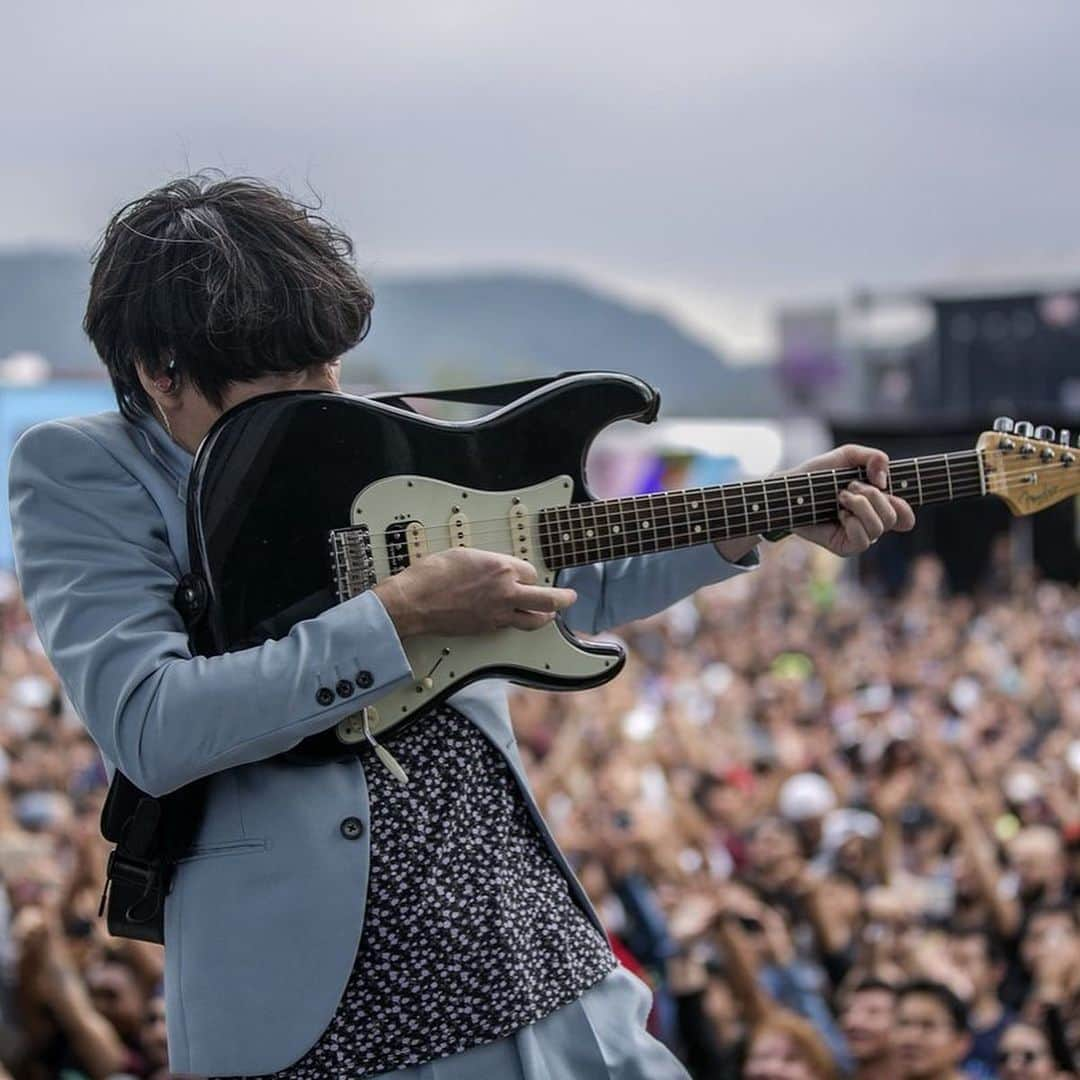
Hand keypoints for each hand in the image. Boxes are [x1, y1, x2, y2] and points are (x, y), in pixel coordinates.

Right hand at [373, 548, 576, 637]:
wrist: (413, 602)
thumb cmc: (432, 574)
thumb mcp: (464, 554)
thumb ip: (488, 562)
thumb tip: (497, 568)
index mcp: (501, 568)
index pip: (531, 572)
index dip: (530, 573)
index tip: (527, 573)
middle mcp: (505, 592)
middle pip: (547, 599)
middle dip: (563, 598)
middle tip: (570, 597)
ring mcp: (497, 614)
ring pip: (533, 621)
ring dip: (544, 617)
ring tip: (549, 614)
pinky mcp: (486, 629)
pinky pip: (510, 627)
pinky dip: (516, 623)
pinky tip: (514, 618)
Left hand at [787, 445, 914, 555]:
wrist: (791, 488)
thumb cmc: (818, 473)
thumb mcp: (848, 456)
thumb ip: (874, 458)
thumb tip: (884, 481)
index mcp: (876, 506)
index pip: (905, 518)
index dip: (903, 506)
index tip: (885, 489)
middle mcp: (870, 523)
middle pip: (894, 518)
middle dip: (874, 496)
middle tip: (849, 487)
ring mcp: (858, 536)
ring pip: (878, 528)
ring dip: (860, 506)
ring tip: (841, 497)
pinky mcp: (844, 547)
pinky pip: (863, 540)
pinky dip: (852, 522)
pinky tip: (838, 514)